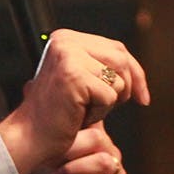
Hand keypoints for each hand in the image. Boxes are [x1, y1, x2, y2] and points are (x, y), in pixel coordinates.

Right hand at [0, 28, 149, 173]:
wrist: (31, 136)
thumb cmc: (56, 114)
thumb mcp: (80, 80)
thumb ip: (99, 66)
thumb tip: (134, 68)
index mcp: (65, 38)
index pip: (115, 48)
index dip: (135, 72)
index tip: (142, 97)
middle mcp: (65, 41)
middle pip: (121, 59)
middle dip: (129, 86)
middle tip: (117, 106)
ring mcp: (68, 56)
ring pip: (118, 78)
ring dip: (109, 102)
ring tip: (86, 110)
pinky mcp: (74, 76)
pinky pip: (110, 95)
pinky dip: (101, 112)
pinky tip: (79, 116)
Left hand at [34, 122, 126, 173]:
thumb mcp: (53, 153)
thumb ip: (51, 128)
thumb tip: (31, 92)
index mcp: (96, 137)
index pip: (96, 116)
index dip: (81, 117)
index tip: (57, 127)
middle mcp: (110, 153)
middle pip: (97, 138)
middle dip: (68, 148)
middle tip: (47, 159)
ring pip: (101, 162)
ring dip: (73, 170)